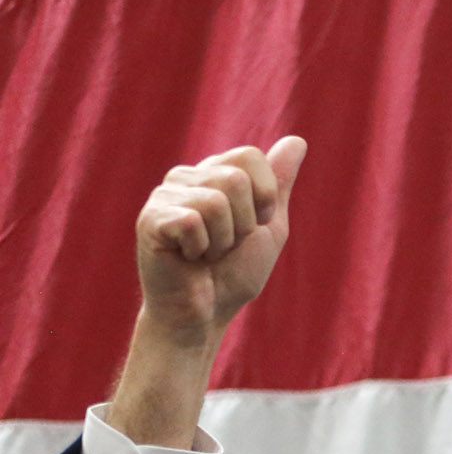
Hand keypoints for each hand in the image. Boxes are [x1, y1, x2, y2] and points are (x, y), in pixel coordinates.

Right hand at [134, 137, 307, 343]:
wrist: (206, 314)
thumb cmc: (234, 273)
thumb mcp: (270, 226)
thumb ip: (279, 184)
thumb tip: (298, 140)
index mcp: (213, 175)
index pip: (251, 157)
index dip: (264, 198)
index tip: (252, 226)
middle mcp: (185, 177)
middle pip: (236, 178)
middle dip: (244, 223)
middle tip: (224, 245)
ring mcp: (164, 195)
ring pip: (217, 201)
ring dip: (223, 239)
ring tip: (206, 253)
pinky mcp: (150, 219)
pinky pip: (195, 220)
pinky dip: (203, 248)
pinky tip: (188, 258)